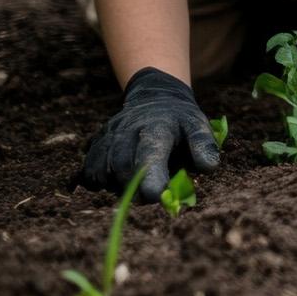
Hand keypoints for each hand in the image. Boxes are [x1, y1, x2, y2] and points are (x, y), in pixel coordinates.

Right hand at [80, 67, 220, 203]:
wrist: (155, 98)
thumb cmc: (181, 121)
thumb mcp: (199, 126)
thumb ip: (204, 146)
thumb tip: (208, 168)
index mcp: (158, 127)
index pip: (150, 153)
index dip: (151, 177)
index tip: (156, 197)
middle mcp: (128, 129)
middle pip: (122, 165)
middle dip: (133, 188)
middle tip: (149, 197)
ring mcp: (109, 135)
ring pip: (102, 169)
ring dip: (116, 186)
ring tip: (134, 187)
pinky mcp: (96, 142)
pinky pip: (89, 169)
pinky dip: (98, 182)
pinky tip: (115, 182)